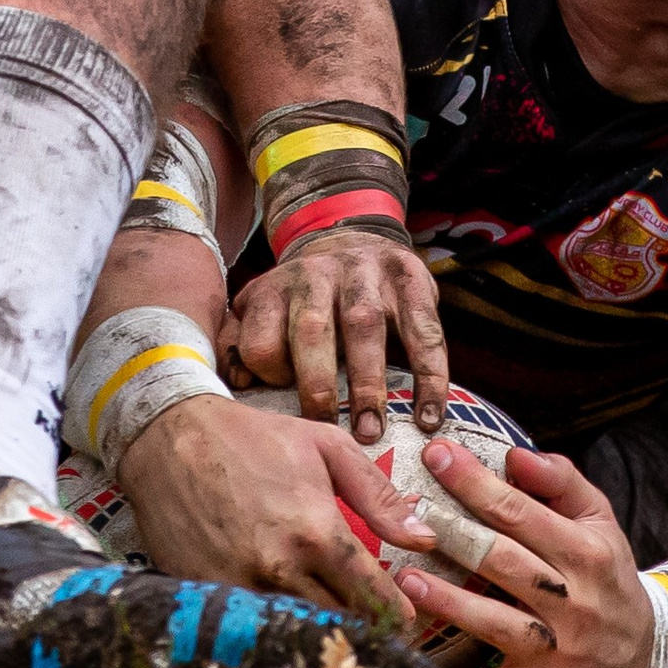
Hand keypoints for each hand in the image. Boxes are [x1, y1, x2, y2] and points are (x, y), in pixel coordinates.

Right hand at [116, 395, 438, 619]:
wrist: (169, 438)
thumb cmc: (253, 438)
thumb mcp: (326, 448)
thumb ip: (379, 497)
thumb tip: (426, 539)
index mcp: (316, 532)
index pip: (373, 598)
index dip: (397, 618)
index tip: (408, 625)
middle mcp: (278, 568)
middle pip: (338, 627)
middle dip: (364, 635)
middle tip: (380, 638)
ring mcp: (238, 588)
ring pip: (295, 636)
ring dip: (320, 641)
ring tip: (339, 639)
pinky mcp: (205, 597)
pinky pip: (250, 631)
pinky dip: (273, 636)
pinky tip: (288, 631)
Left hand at [223, 227, 449, 442]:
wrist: (352, 237)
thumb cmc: (305, 299)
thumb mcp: (265, 309)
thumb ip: (245, 344)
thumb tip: (237, 384)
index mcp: (274, 290)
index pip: (261, 340)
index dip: (271, 377)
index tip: (287, 406)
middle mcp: (316, 276)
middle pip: (311, 329)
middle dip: (318, 385)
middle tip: (326, 428)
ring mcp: (365, 274)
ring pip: (365, 326)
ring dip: (368, 384)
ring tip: (370, 431)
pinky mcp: (409, 277)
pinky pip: (423, 329)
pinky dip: (429, 374)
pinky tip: (429, 414)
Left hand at [392, 441, 652, 667]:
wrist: (646, 653)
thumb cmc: (606, 573)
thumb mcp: (599, 521)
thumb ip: (562, 481)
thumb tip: (515, 454)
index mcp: (586, 554)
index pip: (521, 512)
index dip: (476, 483)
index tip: (436, 453)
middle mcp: (573, 601)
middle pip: (503, 562)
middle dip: (453, 533)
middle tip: (404, 509)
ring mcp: (557, 649)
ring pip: (495, 622)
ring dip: (449, 602)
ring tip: (405, 578)